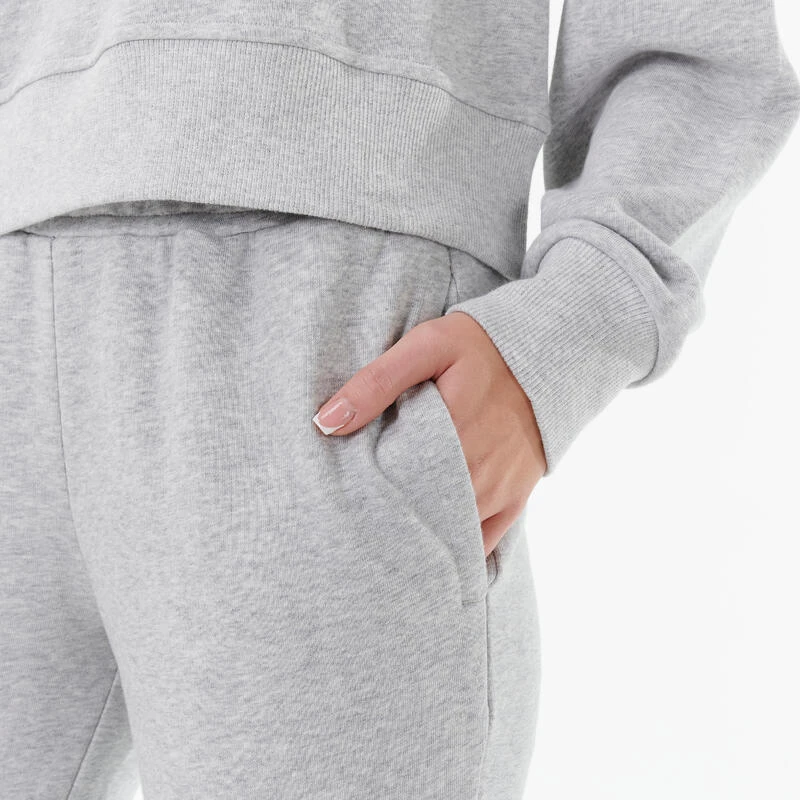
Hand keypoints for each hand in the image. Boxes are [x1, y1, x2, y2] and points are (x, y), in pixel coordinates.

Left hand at [312, 311, 546, 555]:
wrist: (547, 354)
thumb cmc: (480, 346)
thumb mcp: (426, 346)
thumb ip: (376, 382)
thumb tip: (326, 422)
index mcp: (447, 433)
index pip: (391, 482)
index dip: (363, 495)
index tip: (341, 497)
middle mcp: (474, 470)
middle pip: (417, 511)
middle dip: (386, 517)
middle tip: (355, 521)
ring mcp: (498, 489)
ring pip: (447, 531)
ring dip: (418, 534)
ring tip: (384, 537)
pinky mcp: (515, 498)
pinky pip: (482, 541)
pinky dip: (454, 548)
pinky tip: (429, 551)